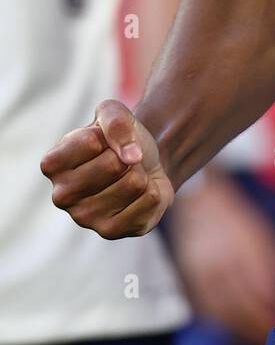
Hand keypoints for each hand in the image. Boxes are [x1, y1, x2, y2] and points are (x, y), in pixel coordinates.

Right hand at [41, 98, 173, 238]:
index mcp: (52, 164)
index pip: (90, 142)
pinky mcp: (111, 231)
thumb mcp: (114, 113)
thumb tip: (131, 157)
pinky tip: (138, 193)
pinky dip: (153, 190)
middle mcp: (61, 195)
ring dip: (141, 172)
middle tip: (120, 160)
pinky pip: (149, 201)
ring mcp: (85, 218)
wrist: (144, 162)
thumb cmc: (120, 138)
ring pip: (134, 183)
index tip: (103, 141)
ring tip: (129, 175)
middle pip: (113, 164)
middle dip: (127, 155)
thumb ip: (116, 121)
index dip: (107, 135)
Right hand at [172, 168, 274, 344]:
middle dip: (257, 326)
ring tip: (256, 336)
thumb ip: (273, 265)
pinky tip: (235, 326)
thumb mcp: (261, 235)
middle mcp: (217, 268)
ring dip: (240, 330)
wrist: (199, 204)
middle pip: (239, 308)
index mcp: (238, 254)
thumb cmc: (236, 220)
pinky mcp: (189, 282)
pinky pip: (206, 311)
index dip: (270, 312)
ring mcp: (199, 277)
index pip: (257, 293)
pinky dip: (222, 322)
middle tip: (271, 337)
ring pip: (221, 314)